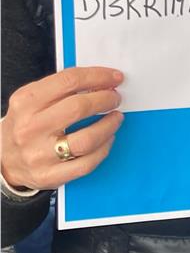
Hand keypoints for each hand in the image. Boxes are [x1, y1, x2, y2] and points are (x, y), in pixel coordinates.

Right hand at [2, 66, 124, 190]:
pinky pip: (87, 163)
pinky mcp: (50, 175)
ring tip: (116, 117)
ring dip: (109, 125)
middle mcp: (31, 127)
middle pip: (79, 108)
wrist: (3, 159)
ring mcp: (39, 154)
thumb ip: (60, 88)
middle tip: (115, 98)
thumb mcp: (31, 100)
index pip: (69, 81)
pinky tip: (107, 139)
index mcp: (26, 102)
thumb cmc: (24, 125)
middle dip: (106, 99)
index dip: (98, 76)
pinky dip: (104, 149)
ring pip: (87, 139)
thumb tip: (99, 80)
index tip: (114, 77)